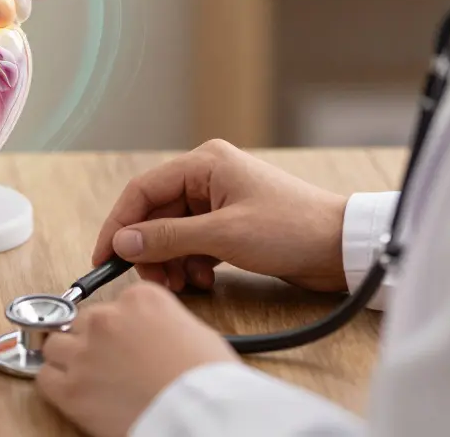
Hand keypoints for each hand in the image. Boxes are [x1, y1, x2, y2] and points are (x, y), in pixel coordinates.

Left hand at [38, 282, 238, 436]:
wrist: (203, 417)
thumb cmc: (210, 383)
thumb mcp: (196, 333)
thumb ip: (162, 322)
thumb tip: (150, 335)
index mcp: (141, 299)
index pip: (115, 305)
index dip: (121, 329)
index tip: (126, 344)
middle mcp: (107, 319)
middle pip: (83, 323)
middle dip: (93, 343)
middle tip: (110, 365)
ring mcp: (84, 352)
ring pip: (56, 345)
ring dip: (70, 360)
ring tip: (91, 379)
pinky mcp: (71, 387)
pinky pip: (45, 377)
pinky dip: (56, 385)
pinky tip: (75, 394)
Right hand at [92, 139, 351, 292]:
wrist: (344, 248)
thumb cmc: (292, 230)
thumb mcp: (224, 235)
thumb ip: (168, 238)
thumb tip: (123, 243)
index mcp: (203, 164)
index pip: (142, 191)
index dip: (119, 224)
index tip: (104, 256)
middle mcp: (207, 177)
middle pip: (155, 215)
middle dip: (149, 250)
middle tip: (152, 280)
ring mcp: (218, 201)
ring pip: (172, 233)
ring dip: (169, 261)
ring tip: (182, 284)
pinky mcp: (229, 224)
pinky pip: (192, 243)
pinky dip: (189, 264)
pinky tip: (202, 280)